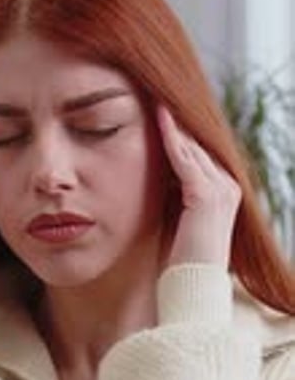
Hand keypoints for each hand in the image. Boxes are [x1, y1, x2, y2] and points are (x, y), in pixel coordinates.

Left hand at [157, 105, 240, 268]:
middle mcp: (228, 186)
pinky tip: (157, 116)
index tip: (154, 105)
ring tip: (152, 93)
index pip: (197, 151)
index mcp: (222, 192)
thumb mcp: (175, 221)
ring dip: (172, 120)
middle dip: (173, 118)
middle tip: (151, 89)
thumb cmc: (178, 263)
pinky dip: (171, 137)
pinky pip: (185, 159)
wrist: (190, 291)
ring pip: (192, 144)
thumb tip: (151, 177)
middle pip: (196, 142)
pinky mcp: (206, 196)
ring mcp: (221, 190)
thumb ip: (170, 197)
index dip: (176, 130)